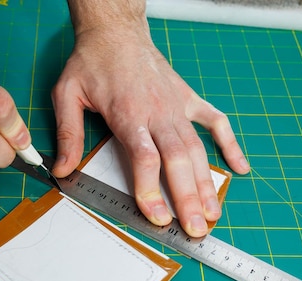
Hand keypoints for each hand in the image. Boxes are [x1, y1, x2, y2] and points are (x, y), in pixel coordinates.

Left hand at [51, 25, 249, 237]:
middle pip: (178, 161)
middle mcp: (158, 112)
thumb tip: (62, 170)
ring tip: (214, 213)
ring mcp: (176, 106)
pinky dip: (229, 144)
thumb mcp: (68, 94)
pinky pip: (215, 122)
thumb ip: (68, 134)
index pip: (145, 158)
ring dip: (206, 182)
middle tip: (196, 229)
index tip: (157, 216)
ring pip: (196, 149)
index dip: (152, 190)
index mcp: (128, 114)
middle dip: (188, 198)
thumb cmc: (92, 62)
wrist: (116, 31)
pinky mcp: (187, 98)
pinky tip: (239, 167)